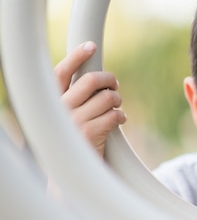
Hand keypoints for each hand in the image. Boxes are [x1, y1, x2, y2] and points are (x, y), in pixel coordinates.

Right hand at [53, 41, 125, 156]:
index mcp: (51, 102)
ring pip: (107, 97)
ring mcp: (73, 121)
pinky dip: (121, 116)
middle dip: (109, 80)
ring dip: (117, 101)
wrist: (69, 173)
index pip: (60, 72)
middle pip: (91, 80)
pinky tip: (119, 120)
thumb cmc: (72, 139)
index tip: (90, 46)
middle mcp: (59, 109)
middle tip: (115, 85)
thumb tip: (98, 77)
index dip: (76, 56)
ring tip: (117, 107)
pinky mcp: (89, 133)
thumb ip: (75, 98)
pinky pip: (115, 115)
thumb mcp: (66, 117)